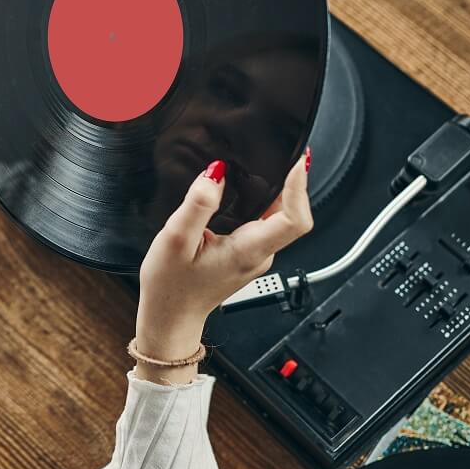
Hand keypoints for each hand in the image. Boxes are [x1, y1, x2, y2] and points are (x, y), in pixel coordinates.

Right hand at [134, 152, 312, 382]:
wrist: (169, 317)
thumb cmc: (171, 286)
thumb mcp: (175, 239)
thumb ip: (198, 203)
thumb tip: (217, 172)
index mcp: (249, 251)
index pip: (295, 219)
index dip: (300, 187)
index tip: (298, 160)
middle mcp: (260, 254)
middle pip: (293, 215)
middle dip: (293, 181)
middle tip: (287, 152)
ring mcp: (256, 255)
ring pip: (279, 218)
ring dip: (279, 191)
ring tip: (272, 163)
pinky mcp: (247, 254)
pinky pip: (265, 223)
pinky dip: (263, 202)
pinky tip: (249, 188)